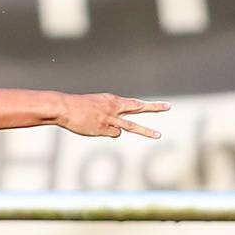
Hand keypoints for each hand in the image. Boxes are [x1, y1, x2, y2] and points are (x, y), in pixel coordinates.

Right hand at [55, 93, 169, 138]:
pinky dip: (108, 133)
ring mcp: (110, 118)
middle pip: (138, 107)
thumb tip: (118, 129)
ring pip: (131, 125)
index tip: (163, 106)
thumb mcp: (96, 105)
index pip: (134, 104)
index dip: (148, 106)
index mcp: (112, 100)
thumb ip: (109, 113)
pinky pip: (113, 134)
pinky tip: (96, 129)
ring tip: (159, 135)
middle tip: (169, 106)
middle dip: (154, 107)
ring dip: (146, 131)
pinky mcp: (104, 128)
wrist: (65, 108)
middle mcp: (114, 107)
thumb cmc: (78, 107)